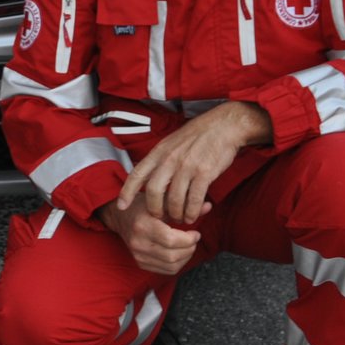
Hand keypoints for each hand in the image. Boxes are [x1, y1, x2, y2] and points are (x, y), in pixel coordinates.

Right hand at [98, 198, 202, 274]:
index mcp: (142, 225)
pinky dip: (178, 264)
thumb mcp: (161, 201)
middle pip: (172, 255)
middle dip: (189, 249)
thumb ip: (184, 205)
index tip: (195, 233)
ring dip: (185, 257)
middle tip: (193, 239)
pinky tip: (179, 252)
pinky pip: (166, 270)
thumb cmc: (142, 206)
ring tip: (188, 246)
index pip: (170, 240)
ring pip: (171, 266)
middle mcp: (139, 243)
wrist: (120, 217)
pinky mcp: (140, 263)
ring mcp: (138, 255)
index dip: (188, 240)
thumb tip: (209, 206)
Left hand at [114, 102, 268, 224]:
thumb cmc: (197, 136)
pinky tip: (192, 216)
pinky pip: (194, 199)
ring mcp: (187, 166)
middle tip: (160, 217)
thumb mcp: (171, 142)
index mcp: (159, 151)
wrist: (223, 126)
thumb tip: (148, 177)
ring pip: (174, 199)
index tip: (121, 206)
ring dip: (176, 214)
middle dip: (154, 209)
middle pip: (153, 191)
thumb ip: (160, 159)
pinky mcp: (204, 173)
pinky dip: (191, 212)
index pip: (137, 173)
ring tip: (179, 219)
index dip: (127, 192)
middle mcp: (170, 159)